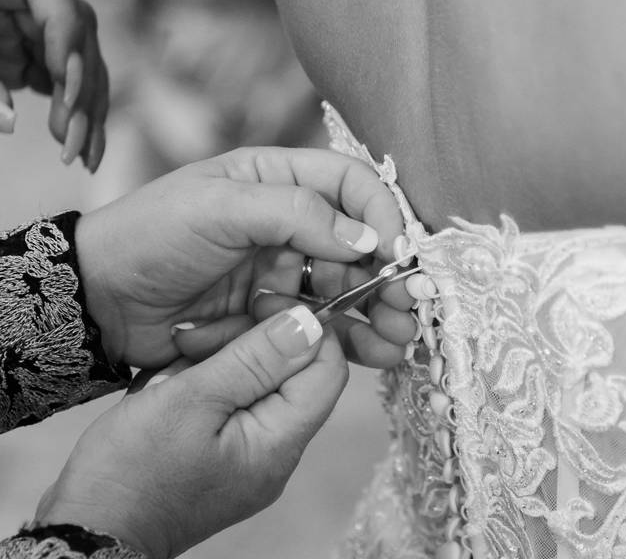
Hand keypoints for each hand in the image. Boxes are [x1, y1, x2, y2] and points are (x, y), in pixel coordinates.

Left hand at [0, 0, 107, 170]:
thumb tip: (10, 122)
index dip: (65, 37)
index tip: (65, 86)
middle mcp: (40, 1)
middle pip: (78, 41)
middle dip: (81, 96)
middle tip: (70, 141)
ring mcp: (46, 32)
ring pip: (87, 72)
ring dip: (88, 118)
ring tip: (83, 159)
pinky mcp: (45, 59)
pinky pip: (75, 90)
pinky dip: (80, 122)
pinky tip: (84, 155)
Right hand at [36, 305, 344, 558]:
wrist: (90, 530)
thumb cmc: (132, 471)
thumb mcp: (191, 399)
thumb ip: (255, 359)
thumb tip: (310, 324)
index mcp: (280, 442)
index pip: (327, 370)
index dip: (305, 328)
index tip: (262, 303)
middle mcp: (278, 454)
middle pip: (292, 374)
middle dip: (248, 343)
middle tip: (193, 341)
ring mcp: (252, 458)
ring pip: (258, 384)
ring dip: (219, 362)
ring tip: (173, 369)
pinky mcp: (226, 456)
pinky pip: (233, 405)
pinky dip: (207, 385)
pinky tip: (172, 384)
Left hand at [76, 146, 415, 369]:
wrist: (100, 303)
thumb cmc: (151, 237)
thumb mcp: (218, 208)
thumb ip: (296, 213)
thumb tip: (368, 237)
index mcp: (278, 179)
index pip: (352, 185)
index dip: (382, 214)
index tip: (396, 253)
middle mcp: (291, 223)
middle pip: (362, 242)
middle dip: (389, 274)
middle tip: (408, 307)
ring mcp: (287, 272)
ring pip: (353, 287)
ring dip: (380, 311)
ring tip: (400, 339)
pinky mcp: (278, 316)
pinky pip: (330, 325)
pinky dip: (356, 340)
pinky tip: (378, 355)